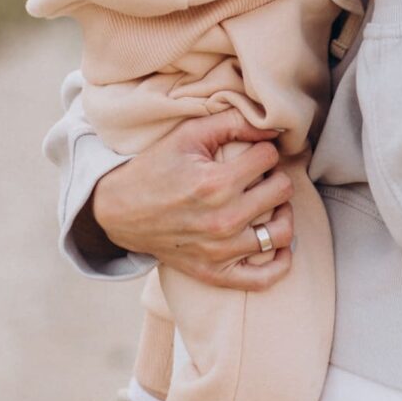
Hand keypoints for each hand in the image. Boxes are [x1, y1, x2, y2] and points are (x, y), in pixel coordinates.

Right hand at [87, 113, 297, 289]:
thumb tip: (275, 127)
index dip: (264, 149)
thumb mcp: (188, 135)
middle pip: (282, 191)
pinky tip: (279, 245)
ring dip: (283, 213)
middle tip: (262, 175)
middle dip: (275, 176)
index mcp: (216, 183)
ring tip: (271, 203)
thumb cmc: (155, 169)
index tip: (253, 152)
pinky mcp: (215, 273)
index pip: (269, 157)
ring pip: (282, 233)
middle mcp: (223, 220)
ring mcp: (221, 251)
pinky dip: (280, 263)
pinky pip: (263, 278)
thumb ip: (233, 122)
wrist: (118, 210)